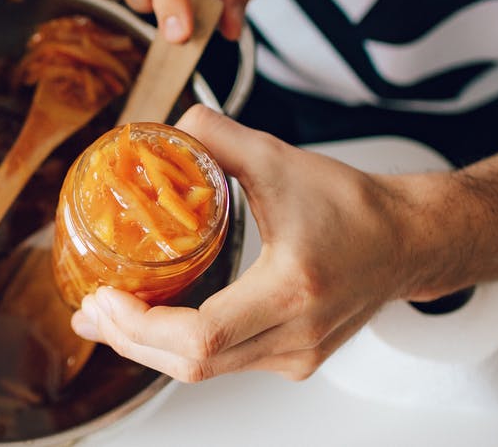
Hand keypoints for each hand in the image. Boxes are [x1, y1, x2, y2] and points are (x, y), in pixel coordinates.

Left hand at [70, 105, 432, 381]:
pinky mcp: (293, 360)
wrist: (408, 241)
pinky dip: (178, 347)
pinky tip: (152, 322)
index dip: (141, 326)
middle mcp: (296, 334)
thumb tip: (167, 127)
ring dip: (148, 347)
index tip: (104, 297)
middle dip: (129, 339)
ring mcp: (295, 355)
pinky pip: (222, 364)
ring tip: (107, 316)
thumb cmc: (355, 206)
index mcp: (292, 287)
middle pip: (192, 364)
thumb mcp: (280, 159)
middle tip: (89, 311)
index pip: (201, 335)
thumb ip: (217, 136)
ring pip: (204, 370)